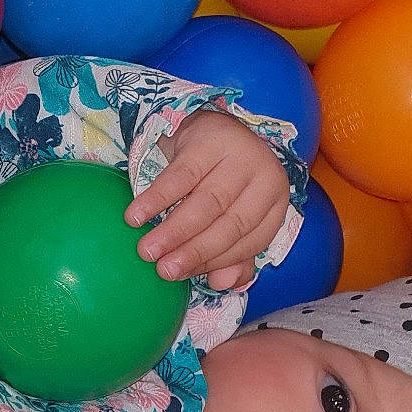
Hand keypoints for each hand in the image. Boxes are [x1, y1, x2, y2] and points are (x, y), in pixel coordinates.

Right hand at [126, 109, 293, 290]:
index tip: (182, 275)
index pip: (248, 240)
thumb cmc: (221, 178)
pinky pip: (181, 176)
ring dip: (174, 231)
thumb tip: (222, 284)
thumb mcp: (233, 213)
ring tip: (147, 250)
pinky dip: (156, 199)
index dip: (215, 261)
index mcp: (274, 200)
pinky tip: (136, 215)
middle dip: (194, 251)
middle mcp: (265, 175)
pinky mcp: (210, 138)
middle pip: (229, 224)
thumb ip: (232, 254)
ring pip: (206, 202)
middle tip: (163, 270)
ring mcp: (240, 154)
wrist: (208, 127)